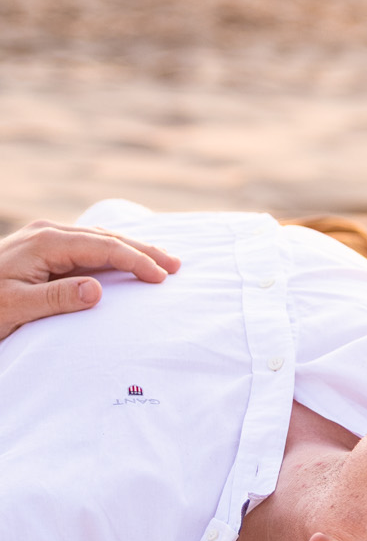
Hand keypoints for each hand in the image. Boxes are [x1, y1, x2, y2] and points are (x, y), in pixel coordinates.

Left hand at [0, 220, 180, 340]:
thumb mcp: (14, 308)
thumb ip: (55, 299)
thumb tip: (98, 290)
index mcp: (45, 242)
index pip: (102, 247)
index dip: (135, 261)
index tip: (161, 277)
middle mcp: (47, 233)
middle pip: (106, 237)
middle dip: (143, 249)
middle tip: (176, 265)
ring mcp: (43, 237)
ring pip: (97, 238)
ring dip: (130, 248)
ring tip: (159, 260)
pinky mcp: (41, 247)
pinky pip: (85, 244)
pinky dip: (110, 250)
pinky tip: (123, 256)